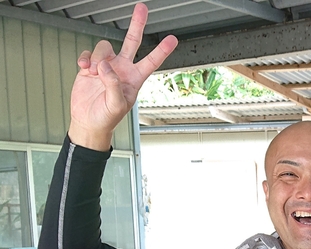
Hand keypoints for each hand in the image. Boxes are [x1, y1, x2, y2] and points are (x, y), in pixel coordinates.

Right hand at [68, 3, 177, 149]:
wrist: (88, 121)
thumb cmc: (107, 118)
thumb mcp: (117, 105)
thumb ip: (113, 85)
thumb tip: (105, 66)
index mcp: (135, 78)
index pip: (152, 61)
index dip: (162, 50)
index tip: (172, 39)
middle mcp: (123, 69)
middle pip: (132, 41)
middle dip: (137, 24)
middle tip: (142, 8)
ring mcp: (107, 66)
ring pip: (105, 47)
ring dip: (97, 57)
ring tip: (94, 72)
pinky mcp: (90, 67)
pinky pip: (88, 53)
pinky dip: (85, 58)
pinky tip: (84, 69)